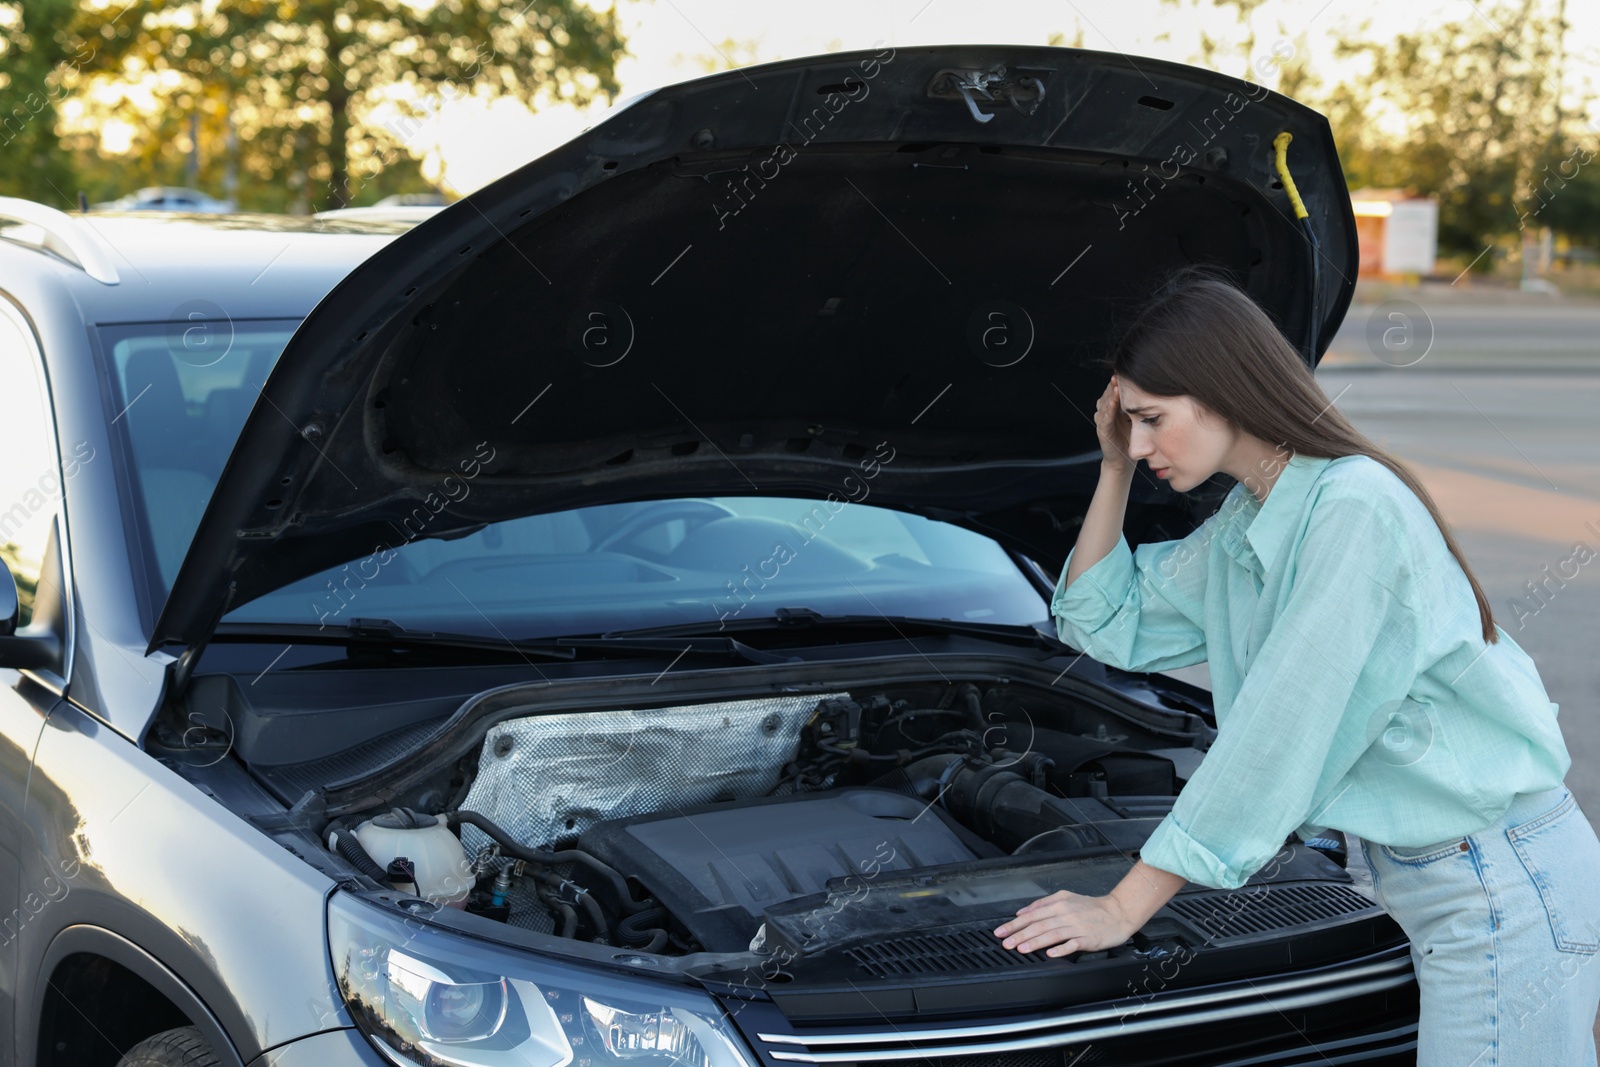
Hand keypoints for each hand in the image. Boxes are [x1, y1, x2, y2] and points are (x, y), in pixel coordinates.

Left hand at [993, 889, 1136, 956]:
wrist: (1117, 912)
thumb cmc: (1091, 907)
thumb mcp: (1066, 898)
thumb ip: (1043, 903)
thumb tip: (1022, 911)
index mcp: (1059, 904)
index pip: (1032, 914)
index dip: (1015, 924)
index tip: (1001, 931)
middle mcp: (1066, 914)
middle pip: (1039, 925)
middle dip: (1019, 934)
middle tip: (1006, 943)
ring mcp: (1077, 927)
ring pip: (1052, 934)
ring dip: (1035, 942)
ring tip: (1021, 948)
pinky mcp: (1088, 938)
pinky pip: (1072, 944)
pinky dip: (1060, 949)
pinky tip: (1050, 954)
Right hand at [1095, 376, 1132, 473]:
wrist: (1124, 461)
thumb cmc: (1133, 439)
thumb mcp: (1138, 419)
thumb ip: (1141, 407)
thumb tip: (1156, 392)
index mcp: (1114, 408)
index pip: (1115, 391)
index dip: (1120, 381)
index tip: (1126, 371)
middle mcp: (1106, 412)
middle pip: (1109, 394)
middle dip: (1114, 384)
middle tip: (1120, 373)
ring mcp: (1102, 421)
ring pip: (1105, 403)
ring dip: (1111, 394)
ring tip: (1117, 384)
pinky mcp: (1102, 431)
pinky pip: (1105, 418)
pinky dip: (1109, 409)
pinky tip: (1114, 401)